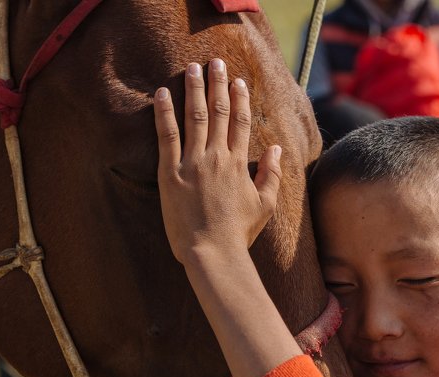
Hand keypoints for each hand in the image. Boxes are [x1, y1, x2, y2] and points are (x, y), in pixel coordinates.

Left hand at [153, 60, 282, 264]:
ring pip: (194, 117)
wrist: (213, 252)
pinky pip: (166, 137)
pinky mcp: (170, 174)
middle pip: (218, 112)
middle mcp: (217, 157)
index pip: (241, 122)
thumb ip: (272, 174)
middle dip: (217, 84)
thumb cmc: (238, 233)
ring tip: (192, 68)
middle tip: (215, 62)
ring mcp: (193, 164)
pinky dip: (164, 113)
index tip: (237, 80)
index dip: (240, 98)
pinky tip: (161, 94)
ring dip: (193, 89)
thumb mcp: (265, 205)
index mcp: (238, 163)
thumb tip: (277, 149)